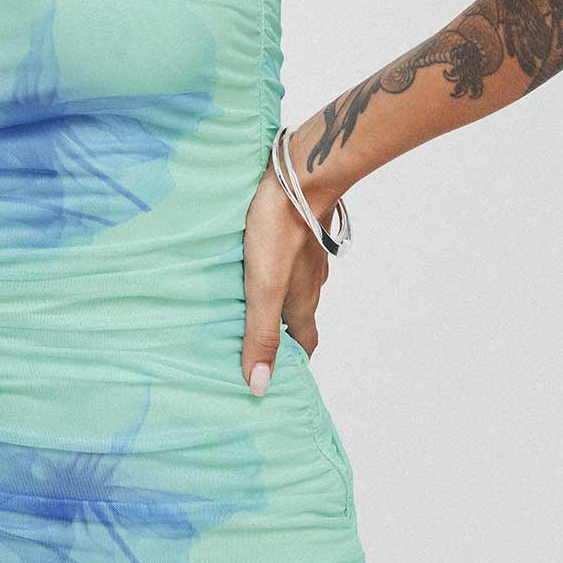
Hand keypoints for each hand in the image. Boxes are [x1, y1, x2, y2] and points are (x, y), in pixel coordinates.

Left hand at [241, 126, 343, 392]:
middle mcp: (311, 282)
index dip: (293, 361)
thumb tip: (259, 386)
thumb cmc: (279, 231)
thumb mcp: (262, 288)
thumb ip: (260, 334)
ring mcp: (310, 255)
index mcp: (302, 302)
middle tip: (256, 341)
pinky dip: (278, 271)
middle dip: (282, 332)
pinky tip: (259, 262)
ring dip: (279, 300)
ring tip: (251, 304)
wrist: (300, 176)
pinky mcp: (302, 231)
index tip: (277, 375)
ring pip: (297, 287)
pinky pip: (293, 260)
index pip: (305, 343)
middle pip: (300, 316)